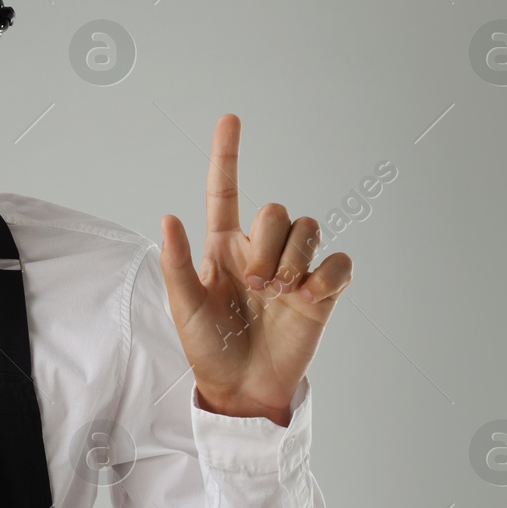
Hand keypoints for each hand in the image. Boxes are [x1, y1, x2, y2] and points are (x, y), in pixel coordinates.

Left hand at [159, 114, 351, 423]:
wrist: (241, 389)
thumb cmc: (208, 347)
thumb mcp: (184, 308)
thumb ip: (177, 263)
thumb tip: (168, 217)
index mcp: (223, 247)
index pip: (226, 190)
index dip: (228, 154)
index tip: (230, 118)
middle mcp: (260, 250)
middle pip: (277, 210)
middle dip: (268, 243)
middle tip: (256, 285)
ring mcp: (293, 269)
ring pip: (308, 227)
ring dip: (292, 259)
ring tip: (278, 295)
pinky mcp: (322, 292)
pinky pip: (338, 262)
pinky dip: (326, 276)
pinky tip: (307, 300)